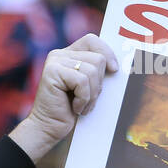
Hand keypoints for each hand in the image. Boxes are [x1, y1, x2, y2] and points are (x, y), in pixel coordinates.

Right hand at [8, 33, 118, 161]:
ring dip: (92, 94)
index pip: (92, 40)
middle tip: (88, 98)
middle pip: (98, 59)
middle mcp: (60, 54)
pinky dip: (84, 98)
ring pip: (92, 71)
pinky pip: (83, 82)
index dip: (107, 52)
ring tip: (82, 105)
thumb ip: (97, 72)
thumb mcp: (90, 87)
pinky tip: (75, 107)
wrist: (50, 126)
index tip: (114, 71)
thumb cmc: (73, 108)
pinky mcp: (52, 72)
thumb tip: (117, 65)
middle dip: (99, 84)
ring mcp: (54, 62)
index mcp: (69, 55)